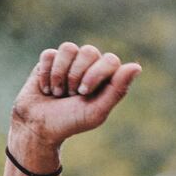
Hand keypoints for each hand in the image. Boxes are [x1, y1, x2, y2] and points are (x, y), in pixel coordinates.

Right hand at [10, 40, 141, 163]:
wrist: (38, 126)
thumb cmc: (70, 121)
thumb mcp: (96, 111)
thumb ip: (117, 90)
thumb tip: (137, 67)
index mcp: (106, 78)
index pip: (110, 60)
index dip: (96, 74)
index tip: (84, 93)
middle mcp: (90, 66)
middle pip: (89, 51)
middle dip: (76, 75)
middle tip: (71, 95)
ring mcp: (70, 61)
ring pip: (69, 48)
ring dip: (60, 74)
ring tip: (57, 93)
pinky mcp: (50, 60)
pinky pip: (50, 54)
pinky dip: (46, 74)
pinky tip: (46, 89)